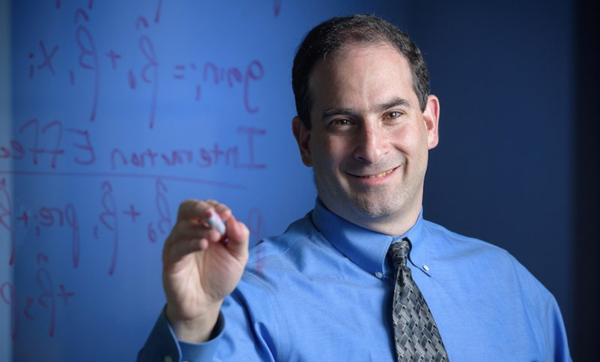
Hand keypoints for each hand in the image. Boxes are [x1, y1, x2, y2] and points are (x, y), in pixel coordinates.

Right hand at [162, 199, 248, 341]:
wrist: (206, 303)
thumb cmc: (220, 276)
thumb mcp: (238, 257)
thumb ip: (240, 238)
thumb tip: (235, 220)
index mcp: (204, 227)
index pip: (206, 207)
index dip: (216, 207)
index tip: (227, 214)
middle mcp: (188, 232)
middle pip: (187, 208)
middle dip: (200, 208)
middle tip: (214, 216)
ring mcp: (177, 245)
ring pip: (182, 227)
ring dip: (200, 229)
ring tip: (215, 236)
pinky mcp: (171, 261)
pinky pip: (177, 248)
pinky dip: (191, 243)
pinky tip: (203, 245)